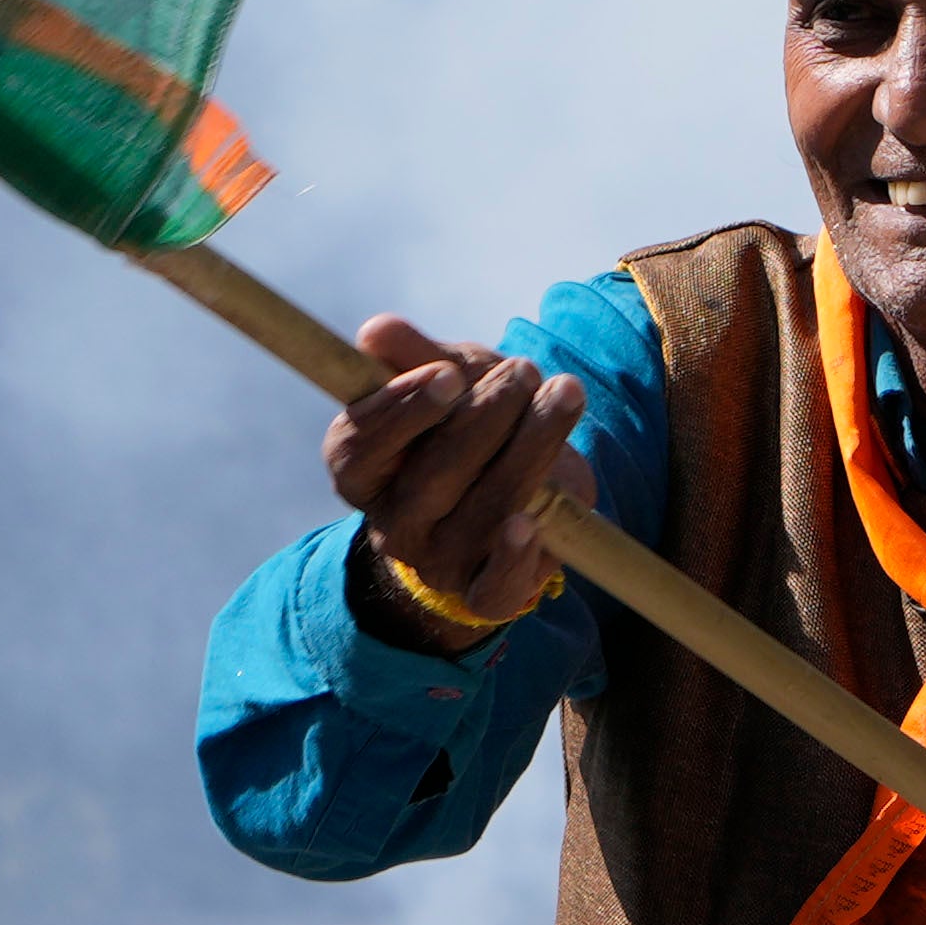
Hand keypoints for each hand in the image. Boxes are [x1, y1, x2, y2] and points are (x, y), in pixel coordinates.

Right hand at [326, 317, 588, 646]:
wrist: (518, 499)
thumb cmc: (473, 427)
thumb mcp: (448, 380)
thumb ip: (416, 357)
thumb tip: (375, 332)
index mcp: (361, 471)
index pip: (361, 445)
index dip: (403, 408)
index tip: (450, 372)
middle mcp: (392, 523)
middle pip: (432, 475)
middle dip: (485, 415)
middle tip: (523, 369)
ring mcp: (438, 561)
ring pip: (483, 511)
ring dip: (530, 447)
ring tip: (564, 392)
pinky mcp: (483, 592)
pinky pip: (494, 586)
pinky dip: (513, 556)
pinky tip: (531, 523)